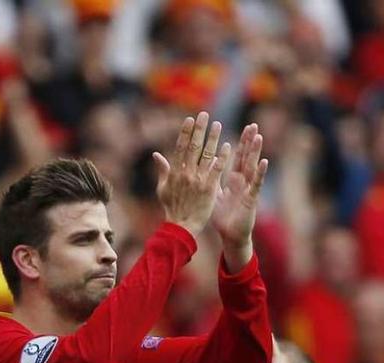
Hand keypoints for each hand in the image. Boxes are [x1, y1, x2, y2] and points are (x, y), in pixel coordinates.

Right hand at [152, 111, 229, 234]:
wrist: (181, 226)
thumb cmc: (171, 207)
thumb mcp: (162, 188)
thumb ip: (162, 170)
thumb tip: (156, 154)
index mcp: (175, 172)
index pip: (180, 147)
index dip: (186, 132)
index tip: (190, 119)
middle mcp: (186, 173)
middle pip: (194, 147)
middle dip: (199, 129)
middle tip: (205, 115)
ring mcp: (198, 180)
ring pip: (207, 155)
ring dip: (212, 138)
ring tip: (218, 125)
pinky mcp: (209, 188)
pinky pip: (217, 170)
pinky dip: (222, 157)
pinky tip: (228, 146)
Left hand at [211, 124, 267, 248]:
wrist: (231, 236)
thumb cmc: (223, 217)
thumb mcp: (214, 195)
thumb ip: (211, 180)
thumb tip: (204, 166)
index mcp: (233, 180)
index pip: (236, 158)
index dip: (239, 143)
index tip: (242, 128)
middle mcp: (243, 182)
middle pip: (246, 158)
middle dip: (249, 142)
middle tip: (253, 125)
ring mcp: (248, 189)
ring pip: (252, 167)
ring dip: (256, 152)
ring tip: (259, 136)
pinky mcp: (251, 199)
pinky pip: (256, 184)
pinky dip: (260, 173)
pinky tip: (264, 161)